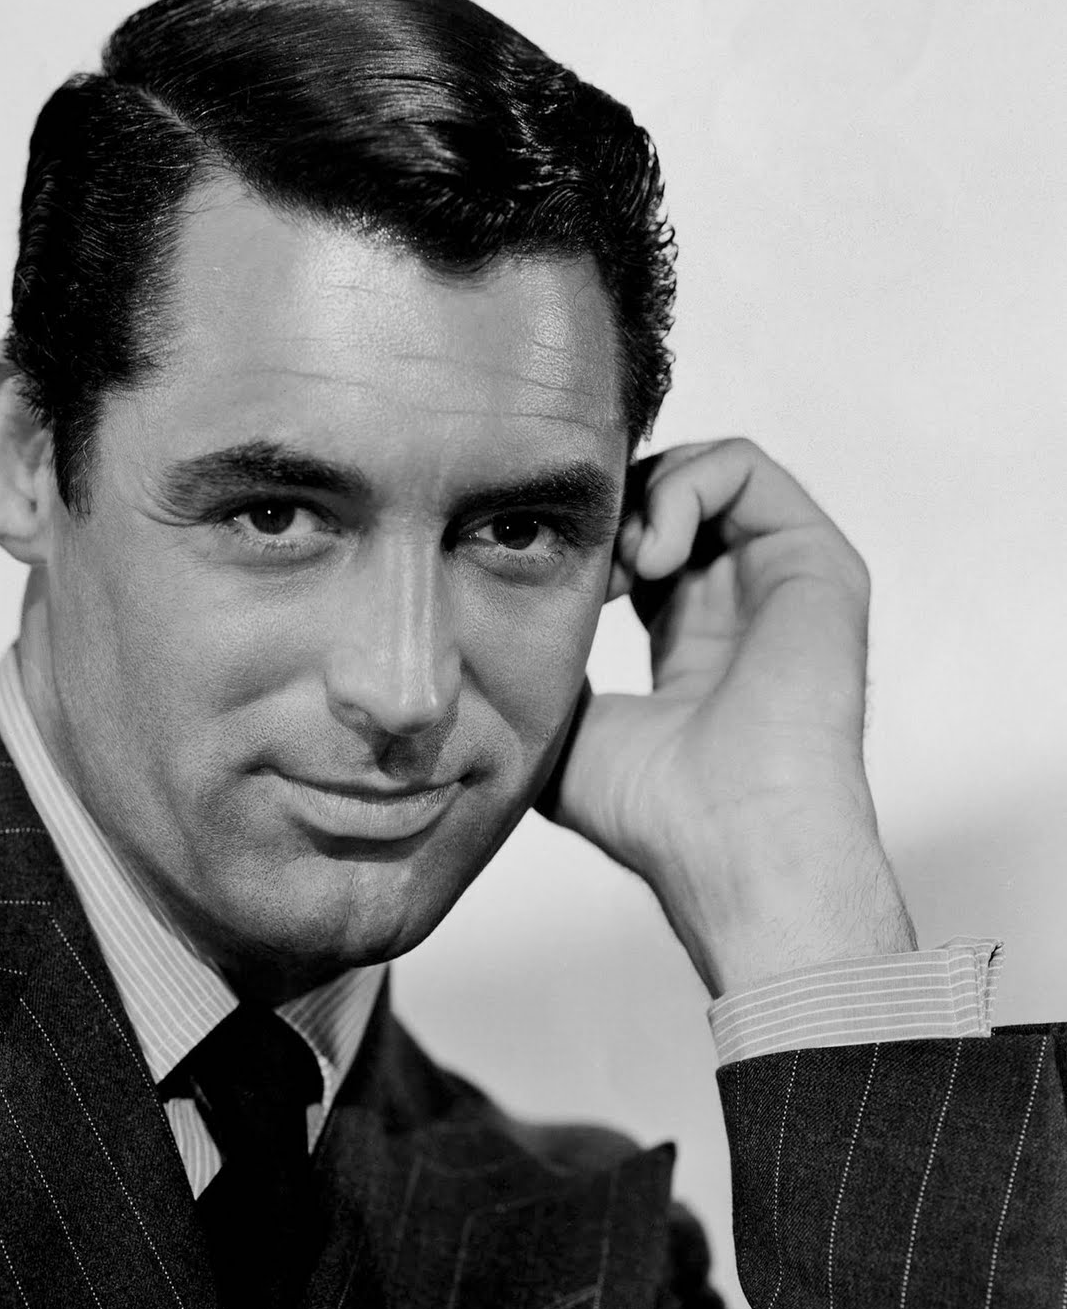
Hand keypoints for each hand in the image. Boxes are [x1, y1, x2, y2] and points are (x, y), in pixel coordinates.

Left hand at [544, 438, 914, 995]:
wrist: (733, 841)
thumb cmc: (654, 812)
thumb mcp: (569, 735)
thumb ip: (545, 679)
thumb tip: (490, 638)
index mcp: (692, 643)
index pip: (640, 549)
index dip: (587, 540)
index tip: (545, 572)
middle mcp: (742, 605)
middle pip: (669, 498)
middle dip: (611, 507)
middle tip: (584, 558)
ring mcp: (782, 581)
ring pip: (705, 471)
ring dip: (644, 494)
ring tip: (623, 560)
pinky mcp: (817, 562)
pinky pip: (745, 467)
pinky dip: (684, 485)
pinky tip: (653, 553)